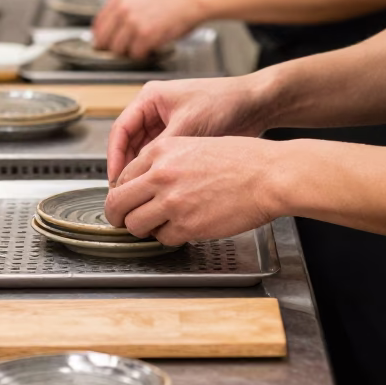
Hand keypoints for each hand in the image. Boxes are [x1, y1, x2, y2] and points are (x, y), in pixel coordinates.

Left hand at [91, 0, 206, 58]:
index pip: (99, 24)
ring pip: (119, 50)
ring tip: (139, 50)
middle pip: (105, 40)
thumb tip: (117, 24)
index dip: (101, 36)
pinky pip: (136, 54)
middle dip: (112, 48)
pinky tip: (150, 52)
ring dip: (128, 53)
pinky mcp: (146, 36)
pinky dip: (142, 56)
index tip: (104, 43)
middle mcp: (123, 10)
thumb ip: (126, 6)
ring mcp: (134, 24)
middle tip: (121, 52)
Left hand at [105, 136, 280, 244]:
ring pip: (135, 225)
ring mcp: (172, 202)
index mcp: (161, 151)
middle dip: (117, 215)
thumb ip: (165, 161)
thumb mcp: (194, 145)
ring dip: (142, 229)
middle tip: (122, 221)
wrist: (268, 176)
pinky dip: (169, 237)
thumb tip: (144, 182)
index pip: (122, 176)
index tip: (125, 200)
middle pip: (118, 202)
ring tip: (156, 226)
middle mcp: (160, 175)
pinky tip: (182, 228)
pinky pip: (163, 238)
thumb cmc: (242, 159)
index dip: (122, 192)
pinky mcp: (187, 225)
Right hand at [107, 75, 270, 182]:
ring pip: (144, 153)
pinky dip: (157, 173)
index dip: (114, 157)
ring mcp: (167, 124)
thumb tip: (143, 177)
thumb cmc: (225, 103)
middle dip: (126, 169)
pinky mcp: (181, 137)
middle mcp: (155, 110)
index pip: (120, 130)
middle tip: (124, 194)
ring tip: (139, 195)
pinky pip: (161, 158)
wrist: (256, 105)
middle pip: (129, 143)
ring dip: (141, 173)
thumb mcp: (188, 126)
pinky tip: (158, 189)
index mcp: (150, 98)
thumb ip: (162, 149)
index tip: (115, 180)